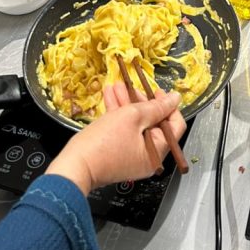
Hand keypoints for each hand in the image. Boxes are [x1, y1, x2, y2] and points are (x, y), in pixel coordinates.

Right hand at [45, 84, 184, 195]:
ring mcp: (131, 155)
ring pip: (135, 124)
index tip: (157, 91)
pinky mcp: (116, 152)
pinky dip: (117, 113)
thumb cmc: (105, 141)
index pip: (174, 126)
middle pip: (153, 123)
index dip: (168, 106)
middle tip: (132, 85)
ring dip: (126, 103)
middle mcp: (147, 156)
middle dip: (141, 100)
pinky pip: (123, 130)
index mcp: (157, 151)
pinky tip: (109, 94)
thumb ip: (156, 106)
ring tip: (117, 84)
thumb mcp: (132, 117)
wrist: (74, 165)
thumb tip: (176, 99)